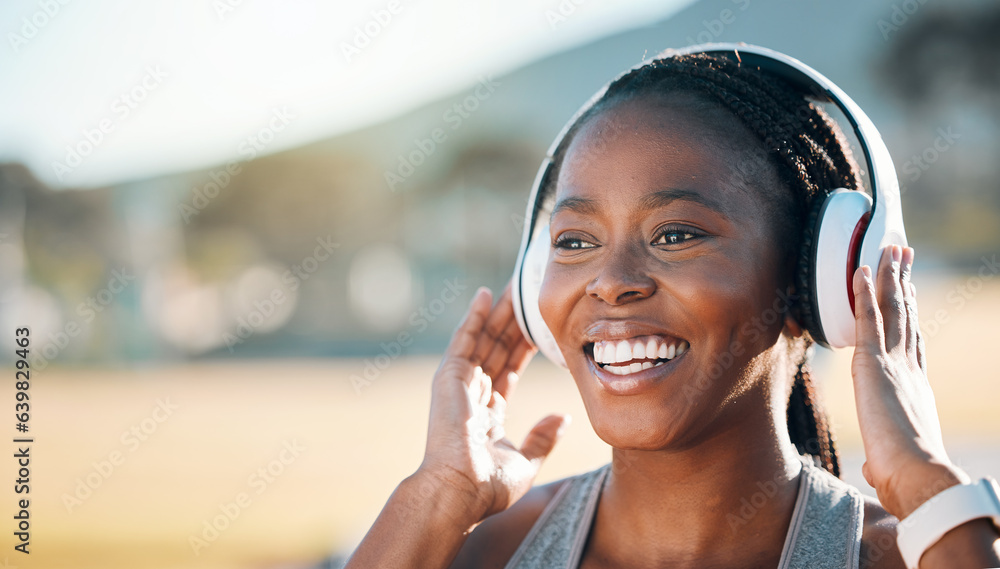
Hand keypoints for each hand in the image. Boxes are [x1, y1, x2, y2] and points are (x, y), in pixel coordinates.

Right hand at [417, 281, 569, 525]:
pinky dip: (474, 316)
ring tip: (515, 286)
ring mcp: (459, 384)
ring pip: (484, 338)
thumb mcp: (525, 460)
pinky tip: (486, 295)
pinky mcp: (450, 377)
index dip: (524, 345)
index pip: (509, 368)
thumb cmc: (487, 485)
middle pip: (497, 347)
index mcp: (488, 413)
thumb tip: (561, 417)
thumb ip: (542, 437)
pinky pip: (465, 339)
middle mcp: (472, 394)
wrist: (459, 492)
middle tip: (528, 293)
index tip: (541, 324)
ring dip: (499, 312)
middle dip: (513, 321)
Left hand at [850, 245, 967, 519]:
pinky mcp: (874, 362)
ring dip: (888, 276)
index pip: (913, 345)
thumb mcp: (892, 462)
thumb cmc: (908, 477)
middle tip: (904, 257)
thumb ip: (882, 459)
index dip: (913, 318)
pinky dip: (863, 292)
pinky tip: (860, 269)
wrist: (917, 474)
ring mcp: (894, 362)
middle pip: (907, 317)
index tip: (912, 297)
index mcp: (915, 389)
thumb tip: (874, 471)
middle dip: (904, 284)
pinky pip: (868, 319)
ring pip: (892, 308)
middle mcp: (909, 369)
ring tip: (889, 249)